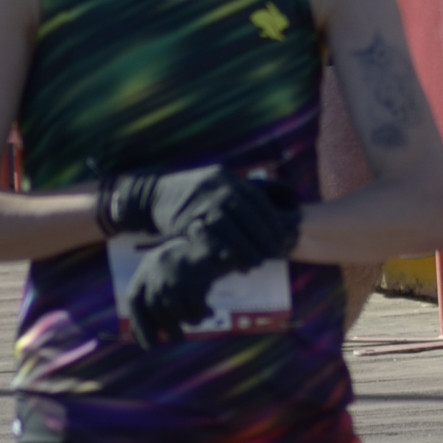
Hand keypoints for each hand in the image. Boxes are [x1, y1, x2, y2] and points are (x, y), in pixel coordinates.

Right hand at [100, 166, 299, 264]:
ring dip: (245, 247)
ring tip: (255, 263)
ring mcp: (200, 202)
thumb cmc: (194, 194)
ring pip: (229, 227)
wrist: (153, 194)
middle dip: (263, 238)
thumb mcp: (220, 184)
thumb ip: (248, 192)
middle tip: (273, 255)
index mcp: (228, 178)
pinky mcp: (185, 218)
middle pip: (247, 215)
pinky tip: (231, 260)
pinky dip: (221, 249)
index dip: (273, 222)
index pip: (258, 201)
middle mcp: (216, 187)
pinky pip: (207, 236)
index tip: (283, 239)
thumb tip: (289, 196)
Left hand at [123, 232, 221, 347]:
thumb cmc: (184, 270)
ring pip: (174, 307)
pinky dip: (200, 313)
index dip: (140, 323)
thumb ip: (151, 303)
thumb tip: (139, 338)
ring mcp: (177, 270)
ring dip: (186, 320)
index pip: (135, 298)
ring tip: (197, 320)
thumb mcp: (164, 280)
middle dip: (167, 326)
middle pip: (154, 305)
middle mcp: (158, 268)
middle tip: (178, 338)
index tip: (150, 345)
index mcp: (147, 269)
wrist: (211, 244)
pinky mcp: (197, 273)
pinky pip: (193, 304)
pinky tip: (208, 312)